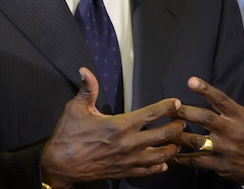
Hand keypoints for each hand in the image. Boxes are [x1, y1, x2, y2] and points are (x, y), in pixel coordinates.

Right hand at [40, 67, 183, 188]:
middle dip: (176, 127)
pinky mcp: (124, 172)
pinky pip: (147, 172)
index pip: (152, 114)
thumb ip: (87, 89)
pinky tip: (163, 163)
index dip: (167, 107)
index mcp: (120, 125)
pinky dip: (158, 167)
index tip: (176, 103)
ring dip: (171, 148)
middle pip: (163, 135)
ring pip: (160, 156)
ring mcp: (128, 160)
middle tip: (183, 121)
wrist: (60, 165)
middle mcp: (128, 144)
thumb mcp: (75, 108)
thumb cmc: (68, 136)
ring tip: (178, 142)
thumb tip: (85, 70)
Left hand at [172, 71, 243, 186]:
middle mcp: (231, 131)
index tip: (191, 81)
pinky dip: (182, 157)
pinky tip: (170, 152)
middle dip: (185, 112)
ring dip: (179, 134)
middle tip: (169, 107)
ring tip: (164, 128)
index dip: (206, 90)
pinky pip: (196, 161)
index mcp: (240, 116)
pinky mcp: (218, 165)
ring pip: (197, 140)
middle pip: (204, 118)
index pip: (221, 100)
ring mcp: (224, 149)